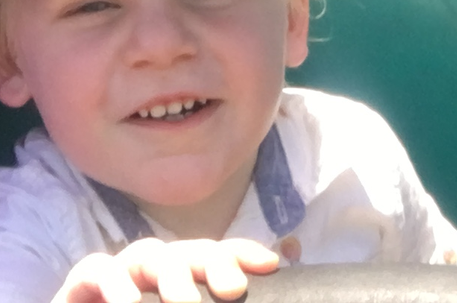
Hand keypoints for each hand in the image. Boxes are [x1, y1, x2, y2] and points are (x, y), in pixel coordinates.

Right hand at [51, 236, 279, 302]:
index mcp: (182, 280)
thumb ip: (219, 297)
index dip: (242, 253)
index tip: (271, 264)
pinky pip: (97, 269)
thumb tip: (286, 258)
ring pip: (149, 254)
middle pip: (188, 250)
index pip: (216, 254)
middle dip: (214, 262)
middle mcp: (154, 272)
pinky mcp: (79, 286)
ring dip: (171, 274)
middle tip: (235, 292)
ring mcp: (118, 275)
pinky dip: (114, 282)